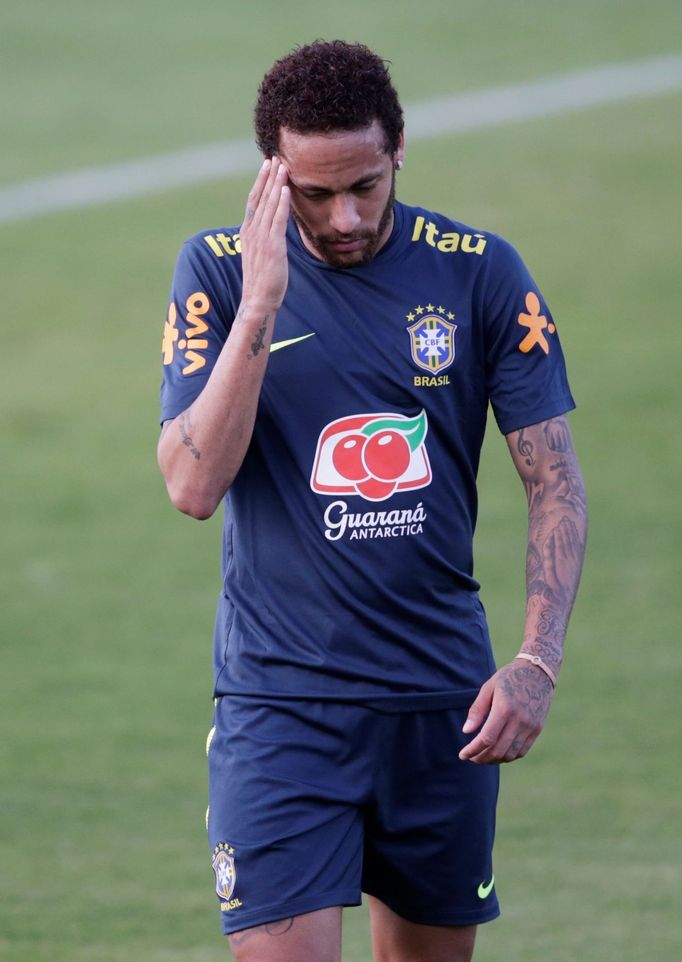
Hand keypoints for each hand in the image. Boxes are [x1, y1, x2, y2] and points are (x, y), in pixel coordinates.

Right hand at [240, 157, 289, 309]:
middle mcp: (252, 231)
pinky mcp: (272, 247)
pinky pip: (277, 220)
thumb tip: (271, 228)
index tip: (267, 165)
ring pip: (269, 204)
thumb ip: (263, 238)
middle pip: (260, 197)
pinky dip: (281, 203)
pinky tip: (285, 189)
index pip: (253, 200)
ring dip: (276, 183)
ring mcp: (261, 238)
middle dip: (268, 176)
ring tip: (282, 165)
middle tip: (274, 156)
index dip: (260, 181)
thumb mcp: (259, 254)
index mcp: (247, 231)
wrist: (257, 301)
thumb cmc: (261, 281)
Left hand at [458, 660, 553, 763]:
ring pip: (510, 754)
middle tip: (471, 757)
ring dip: (494, 760)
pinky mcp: (537, 729)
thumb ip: (477, 710)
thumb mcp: (488, 688)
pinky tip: (498, 752)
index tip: (462, 755)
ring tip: (483, 756)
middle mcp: (519, 720)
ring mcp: (530, 726)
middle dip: (481, 758)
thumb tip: (466, 731)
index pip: (486, 738)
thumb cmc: (508, 677)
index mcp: (504, 709)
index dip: (473, 750)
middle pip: (497, 750)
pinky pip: (522, 751)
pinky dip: (508, 756)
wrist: (538, 672)